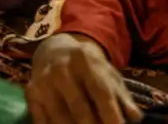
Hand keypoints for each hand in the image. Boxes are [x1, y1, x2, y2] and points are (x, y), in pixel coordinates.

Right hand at [26, 34, 142, 123]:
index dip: (110, 113)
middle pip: (79, 107)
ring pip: (60, 118)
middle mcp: (61, 69)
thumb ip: (121, 96)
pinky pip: (42, 121)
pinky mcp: (31, 94)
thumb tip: (135, 118)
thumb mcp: (107, 74)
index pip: (100, 91)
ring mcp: (43, 82)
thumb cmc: (88, 68)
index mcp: (85, 60)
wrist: (54, 50)